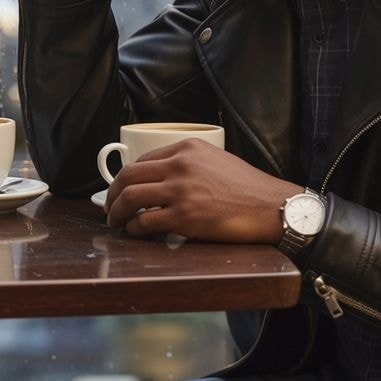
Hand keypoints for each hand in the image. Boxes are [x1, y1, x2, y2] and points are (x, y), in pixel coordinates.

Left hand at [104, 140, 301, 242]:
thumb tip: (161, 179)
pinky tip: (135, 232)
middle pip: (128, 176)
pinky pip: (144, 222)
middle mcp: (180, 166)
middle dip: (112, 194)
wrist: (272, 207)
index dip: (126, 177)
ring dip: (116, 212)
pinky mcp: (183, 217)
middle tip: (109, 207)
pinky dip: (133, 228)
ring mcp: (180, 191)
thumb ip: (188, 164)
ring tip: (115, 221)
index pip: (142, 160)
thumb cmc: (248, 188)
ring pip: (130, 198)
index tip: (121, 188)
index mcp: (187, 149)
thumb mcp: (215, 161)